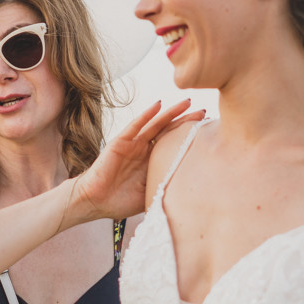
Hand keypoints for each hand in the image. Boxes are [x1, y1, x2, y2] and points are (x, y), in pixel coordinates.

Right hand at [67, 99, 202, 225]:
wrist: (95, 201)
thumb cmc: (120, 201)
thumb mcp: (150, 195)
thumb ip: (166, 189)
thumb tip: (191, 193)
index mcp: (152, 161)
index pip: (174, 145)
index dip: (190, 137)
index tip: (208, 131)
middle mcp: (144, 149)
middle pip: (169, 131)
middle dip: (186, 121)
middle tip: (204, 112)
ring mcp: (133, 144)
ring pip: (156, 124)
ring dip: (171, 113)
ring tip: (187, 102)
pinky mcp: (121, 141)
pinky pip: (136, 126)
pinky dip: (146, 114)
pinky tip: (158, 105)